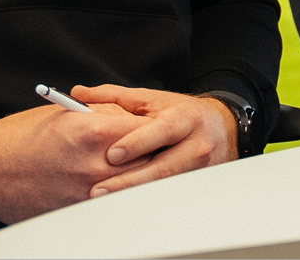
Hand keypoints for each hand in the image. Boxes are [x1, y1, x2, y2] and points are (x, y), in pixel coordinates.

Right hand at [0, 101, 149, 223]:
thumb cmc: (19, 138)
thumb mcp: (66, 114)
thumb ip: (104, 114)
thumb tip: (130, 117)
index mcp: (92, 131)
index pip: (143, 128)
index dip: (150, 127)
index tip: (152, 126)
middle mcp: (95, 164)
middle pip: (146, 160)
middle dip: (149, 152)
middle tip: (151, 148)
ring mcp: (88, 192)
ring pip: (132, 184)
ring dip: (135, 175)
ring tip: (130, 166)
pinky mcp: (79, 211)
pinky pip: (110, 202)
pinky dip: (114, 193)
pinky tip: (107, 184)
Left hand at [69, 85, 239, 197]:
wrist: (221, 129)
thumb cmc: (181, 113)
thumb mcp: (152, 99)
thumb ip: (113, 96)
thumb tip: (78, 94)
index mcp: (185, 118)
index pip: (162, 131)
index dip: (138, 143)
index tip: (112, 154)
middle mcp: (195, 145)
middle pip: (163, 167)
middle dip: (129, 180)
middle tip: (99, 189)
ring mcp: (197, 169)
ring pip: (164, 186)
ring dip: (134, 195)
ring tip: (106, 200)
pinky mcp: (194, 185)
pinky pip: (167, 195)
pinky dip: (144, 200)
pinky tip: (123, 205)